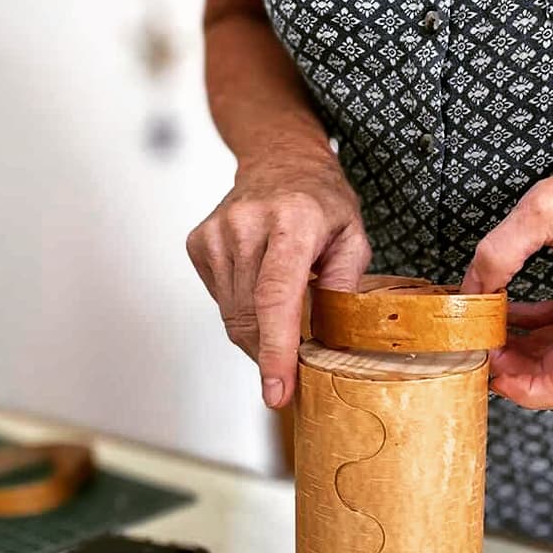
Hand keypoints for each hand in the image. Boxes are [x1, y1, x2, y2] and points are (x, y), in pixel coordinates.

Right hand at [186, 148, 370, 407]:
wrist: (279, 161)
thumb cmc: (321, 203)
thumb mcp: (354, 238)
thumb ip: (344, 286)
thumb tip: (329, 338)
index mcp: (292, 223)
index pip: (276, 298)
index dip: (276, 350)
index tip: (277, 391)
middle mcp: (246, 225)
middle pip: (250, 316)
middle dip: (269, 353)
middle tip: (291, 370)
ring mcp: (216, 233)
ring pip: (231, 315)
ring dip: (256, 332)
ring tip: (282, 315)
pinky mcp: (199, 243)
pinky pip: (219, 300)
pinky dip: (241, 310)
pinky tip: (259, 287)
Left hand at [460, 109, 552, 409]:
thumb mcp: (544, 207)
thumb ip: (499, 252)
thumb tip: (471, 291)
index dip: (535, 393)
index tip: (499, 372)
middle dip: (519, 372)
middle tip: (481, 346)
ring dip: (525, 354)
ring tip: (489, 329)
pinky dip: (538, 333)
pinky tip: (511, 315)